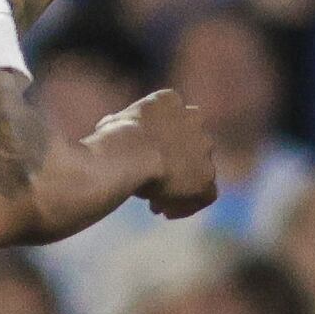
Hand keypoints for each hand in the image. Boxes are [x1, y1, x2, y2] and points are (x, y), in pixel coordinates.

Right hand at [106, 88, 216, 216]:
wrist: (128, 153)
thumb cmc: (111, 139)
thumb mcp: (110, 124)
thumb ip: (118, 125)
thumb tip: (108, 126)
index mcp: (169, 100)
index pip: (169, 119)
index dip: (156, 143)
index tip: (141, 159)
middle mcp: (193, 119)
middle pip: (187, 145)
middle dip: (173, 164)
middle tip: (152, 183)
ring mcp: (203, 147)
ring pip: (197, 171)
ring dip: (179, 188)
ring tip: (155, 204)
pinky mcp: (206, 175)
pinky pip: (206, 195)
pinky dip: (188, 206)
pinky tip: (167, 213)